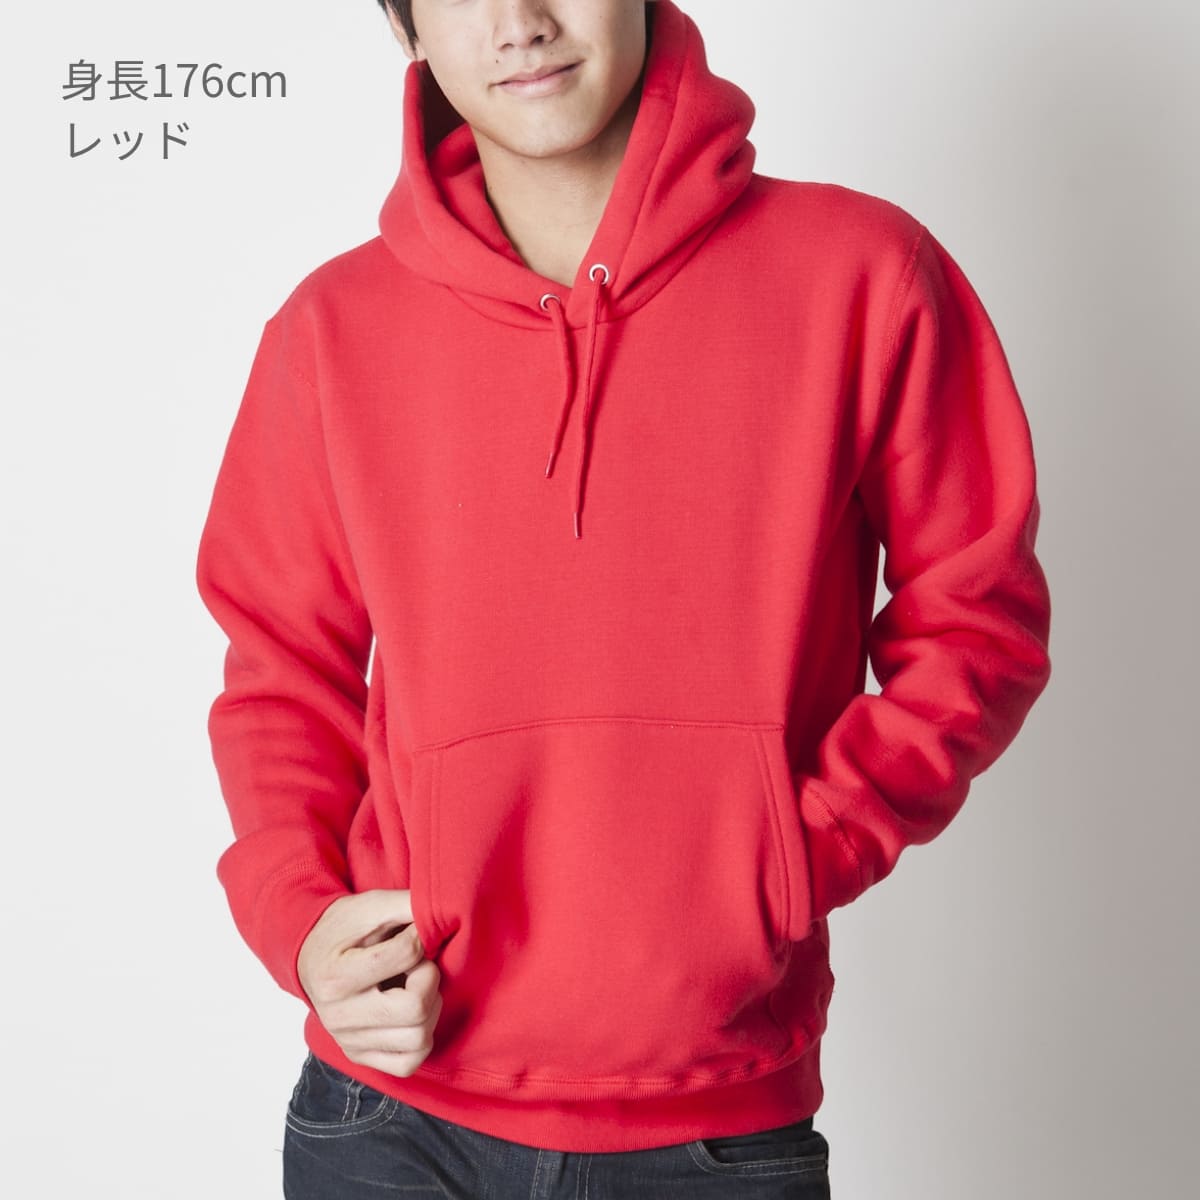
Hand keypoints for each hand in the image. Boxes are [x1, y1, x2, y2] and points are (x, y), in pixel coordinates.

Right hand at [297, 889, 442, 1077]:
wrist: (309, 956)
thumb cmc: (343, 929)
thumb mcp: (370, 905)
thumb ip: (407, 905)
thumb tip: (446, 913)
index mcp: (337, 976)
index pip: (406, 956)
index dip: (421, 937)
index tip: (413, 932)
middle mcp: (338, 1016)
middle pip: (416, 1008)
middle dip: (429, 979)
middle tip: (419, 965)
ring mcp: (348, 1041)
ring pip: (419, 1039)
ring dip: (430, 1008)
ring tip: (414, 987)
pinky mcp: (359, 1056)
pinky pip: (409, 1063)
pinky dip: (421, 1038)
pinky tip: (412, 1013)